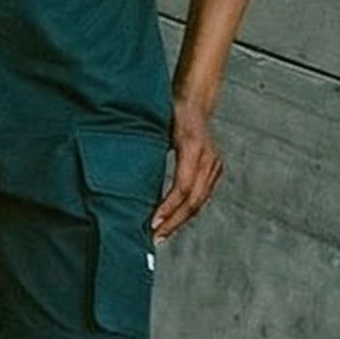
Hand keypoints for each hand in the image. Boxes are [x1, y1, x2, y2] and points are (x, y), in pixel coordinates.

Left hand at [153, 94, 221, 239]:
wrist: (196, 101)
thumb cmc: (171, 111)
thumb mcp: (156, 128)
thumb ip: (146, 151)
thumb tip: (124, 178)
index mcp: (192, 147)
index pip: (182, 187)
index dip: (167, 208)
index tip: (152, 222)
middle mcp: (207, 158)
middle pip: (193, 200)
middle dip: (173, 222)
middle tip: (155, 237)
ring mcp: (214, 164)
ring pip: (199, 201)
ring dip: (180, 220)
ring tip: (162, 233)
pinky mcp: (215, 169)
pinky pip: (201, 196)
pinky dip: (187, 210)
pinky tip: (173, 219)